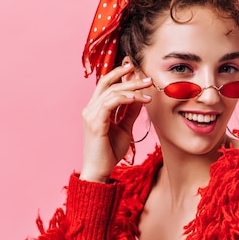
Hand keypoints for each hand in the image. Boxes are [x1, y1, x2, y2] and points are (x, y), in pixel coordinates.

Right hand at [79, 63, 152, 182]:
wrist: (99, 171)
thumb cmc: (109, 152)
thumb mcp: (124, 128)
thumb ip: (130, 112)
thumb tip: (140, 97)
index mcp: (95, 108)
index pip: (106, 84)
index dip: (120, 74)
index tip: (135, 68)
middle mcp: (90, 108)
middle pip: (108, 84)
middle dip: (128, 77)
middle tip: (147, 78)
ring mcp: (90, 115)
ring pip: (111, 92)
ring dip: (132, 88)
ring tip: (148, 89)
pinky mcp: (95, 123)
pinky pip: (110, 103)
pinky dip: (124, 98)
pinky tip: (138, 99)